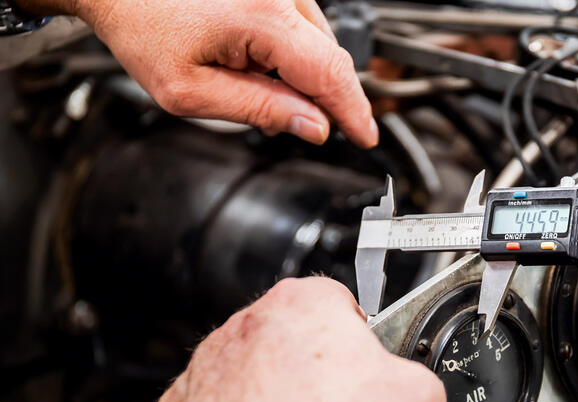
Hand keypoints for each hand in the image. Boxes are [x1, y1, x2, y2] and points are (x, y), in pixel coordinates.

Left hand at [19, 0, 377, 146]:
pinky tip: (264, 64)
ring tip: (259, 86)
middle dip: (329, 98)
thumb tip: (313, 127)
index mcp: (261, 18)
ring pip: (320, 41)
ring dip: (308, 75)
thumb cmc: (142, 27)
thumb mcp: (192, 91)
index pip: (329, 74)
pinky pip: (305, 24)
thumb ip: (260, 110)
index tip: (366, 137)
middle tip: (314, 128)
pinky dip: (296, 52)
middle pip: (331, 57)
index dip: (353, 112)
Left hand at [153, 277, 445, 401]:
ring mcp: (207, 365)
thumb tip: (406, 380)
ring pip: (250, 370)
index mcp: (304, 302)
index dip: (357, 335)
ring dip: (272, 392)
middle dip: (312, 364)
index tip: (363, 365)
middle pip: (290, 334)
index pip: (339, 300)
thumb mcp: (418, 397)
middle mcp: (248, 323)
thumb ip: (412, 370)